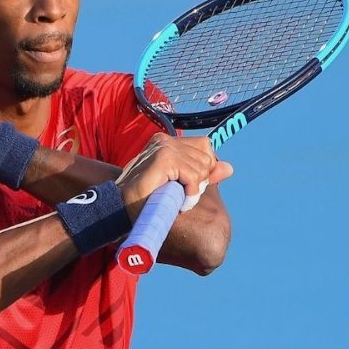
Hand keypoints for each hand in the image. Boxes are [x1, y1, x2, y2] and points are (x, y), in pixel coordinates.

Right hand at [116, 134, 232, 221]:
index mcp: (167, 142)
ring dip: (193, 190)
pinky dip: (190, 193)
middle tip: (180, 194)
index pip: (205, 146)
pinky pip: (193, 176)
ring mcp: (163, 148)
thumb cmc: (145, 197)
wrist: (120, 207)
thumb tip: (229, 167)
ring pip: (201, 168)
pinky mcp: (163, 159)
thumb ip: (203, 174)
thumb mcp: (179, 183)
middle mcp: (165, 140)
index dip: (203, 168)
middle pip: (207, 157)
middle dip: (199, 181)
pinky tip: (178, 201)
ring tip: (175, 198)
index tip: (188, 185)